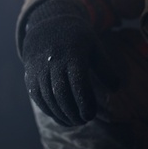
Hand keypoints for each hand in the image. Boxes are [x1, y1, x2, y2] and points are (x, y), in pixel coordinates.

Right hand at [21, 0, 119, 126]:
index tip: (91, 115)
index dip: (84, 102)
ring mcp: (39, 70)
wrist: (46, 26)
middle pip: (61, 94)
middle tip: (84, 120)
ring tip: (75, 122)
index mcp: (72, 54)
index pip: (78, 83)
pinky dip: (50, 111)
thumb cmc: (76, 39)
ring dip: (61, 115)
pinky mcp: (30, 76)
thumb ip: (106, 67)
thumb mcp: (95, 46)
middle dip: (73, 112)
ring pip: (48, 98)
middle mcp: (53, 62)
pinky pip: (38, 98)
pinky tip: (61, 117)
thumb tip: (116, 89)